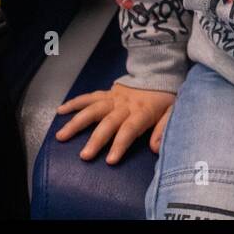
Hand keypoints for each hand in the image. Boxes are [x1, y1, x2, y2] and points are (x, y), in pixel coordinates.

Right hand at [55, 82, 175, 163]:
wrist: (159, 72)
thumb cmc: (165, 98)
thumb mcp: (173, 112)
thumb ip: (164, 129)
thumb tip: (155, 148)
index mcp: (142, 111)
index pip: (129, 129)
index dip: (120, 144)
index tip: (110, 160)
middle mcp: (125, 105)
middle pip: (108, 122)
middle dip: (96, 139)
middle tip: (84, 156)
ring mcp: (114, 98)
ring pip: (93, 109)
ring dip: (77, 122)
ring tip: (61, 136)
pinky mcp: (106, 93)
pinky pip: (89, 97)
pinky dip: (74, 103)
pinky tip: (61, 111)